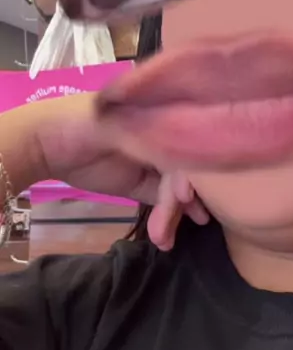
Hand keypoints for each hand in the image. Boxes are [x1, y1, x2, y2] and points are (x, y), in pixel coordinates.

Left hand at [20, 93, 208, 247]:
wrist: (42, 143)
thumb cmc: (79, 124)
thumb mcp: (118, 126)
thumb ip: (152, 143)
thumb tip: (184, 171)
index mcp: (165, 110)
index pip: (190, 139)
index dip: (193, 166)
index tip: (184, 192)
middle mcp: (166, 134)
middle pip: (187, 165)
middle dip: (185, 195)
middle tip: (192, 219)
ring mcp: (155, 160)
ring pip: (176, 187)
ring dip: (174, 212)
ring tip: (165, 239)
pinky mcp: (142, 184)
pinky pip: (162, 200)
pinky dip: (166, 216)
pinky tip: (165, 235)